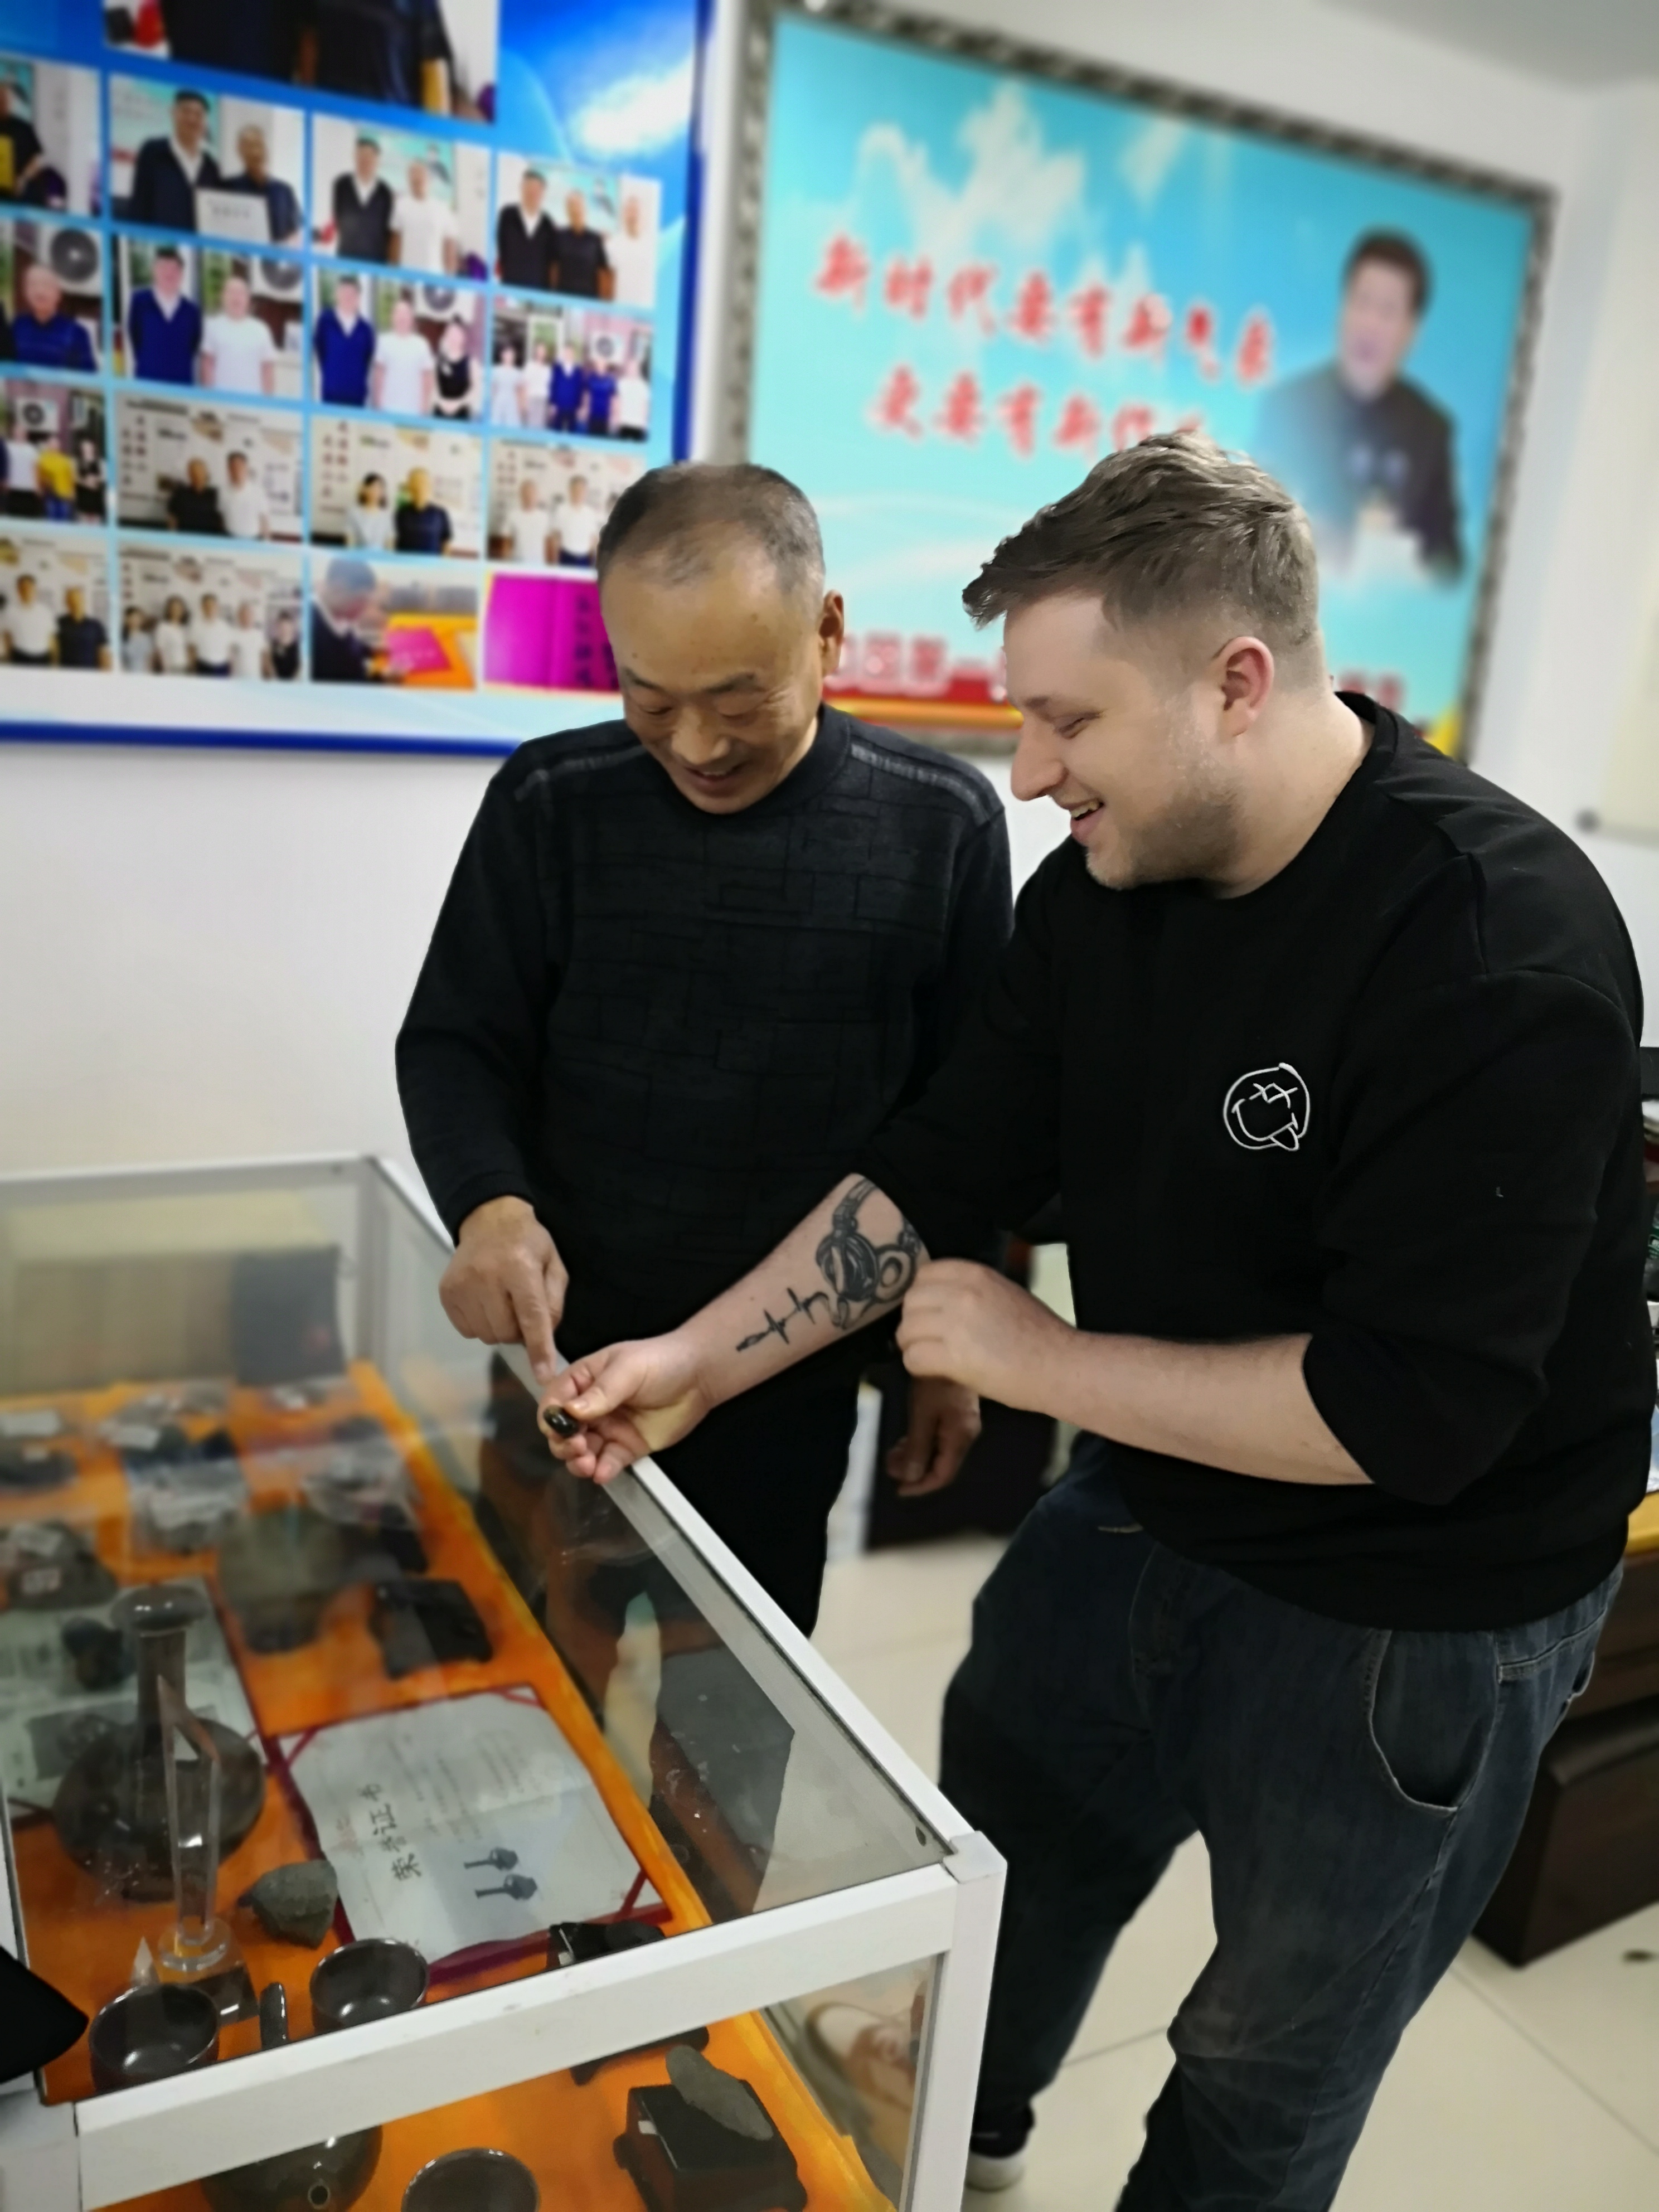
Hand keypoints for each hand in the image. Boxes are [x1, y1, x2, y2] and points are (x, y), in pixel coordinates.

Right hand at [439, 1197, 567, 1384]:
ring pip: (486, 1335)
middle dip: (518, 1330)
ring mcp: (462, 1286)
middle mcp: (487, 1277)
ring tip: (502, 1303)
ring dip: (499, 1328)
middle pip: (506, 1332)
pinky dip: (480, 1323)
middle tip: (520, 1308)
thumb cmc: (528, 1243)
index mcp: (520, 1268)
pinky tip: (485, 1302)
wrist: (489, 1219)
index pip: (531, 1317)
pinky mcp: (447, 1292)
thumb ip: (554, 1302)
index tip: (543, 1375)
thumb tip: (545, 1338)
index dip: (539, 1348)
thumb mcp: (554, 1265)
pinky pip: (467, 1330)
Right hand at [537, 1331, 713, 1483]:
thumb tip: (569, 1411)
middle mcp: (591, 1408)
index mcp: (584, 1381)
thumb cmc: (661, 1361)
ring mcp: (609, 1429)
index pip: (555, 1401)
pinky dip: (601, 1471)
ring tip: (587, 1464)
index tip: (557, 1429)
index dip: (550, 1417)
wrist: (700, 1376)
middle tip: (577, 1448)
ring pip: (582, 1452)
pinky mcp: (627, 1447)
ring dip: (578, 1461)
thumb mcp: (628, 1369)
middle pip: (563, 1432)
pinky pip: (608, 1463)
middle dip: (563, 1444)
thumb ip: (600, 1392)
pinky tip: (602, 1473)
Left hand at [886, 1374, 980, 1496]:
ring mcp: (961, 1424)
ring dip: (914, 1456)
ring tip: (891, 1454)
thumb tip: (910, 1477)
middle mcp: (965, 1435)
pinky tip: (904, 1439)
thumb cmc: (934, 1382)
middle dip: (913, 1471)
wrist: (950, 1347)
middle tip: (888, 1467)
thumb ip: (917, 1447)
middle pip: (941, 1465)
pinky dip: (919, 1442)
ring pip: (937, 1451)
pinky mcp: (955, 1413)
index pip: (943, 1475)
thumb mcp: (922, 1414)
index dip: (921, 1486)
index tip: (897, 1489)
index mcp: (960, 1438)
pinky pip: (938, 1437)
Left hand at [896, 1260, 1070, 1411]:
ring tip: (930, 1356)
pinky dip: (918, 1367)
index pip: (924, 1274)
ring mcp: (955, 1324)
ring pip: (906, 1330)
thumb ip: (971, 1290)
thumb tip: (940, 1301)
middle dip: (914, 1322)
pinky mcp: (953, 1357)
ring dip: (913, 1346)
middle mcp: (961, 1293)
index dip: (922, 1296)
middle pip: (911, 1302)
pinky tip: (935, 1371)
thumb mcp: (1004, 1293)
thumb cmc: (1039, 1333)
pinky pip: (913, 1358)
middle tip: (927, 1339)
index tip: (930, 1313)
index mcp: (975, 1273)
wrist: (1060, 1365)